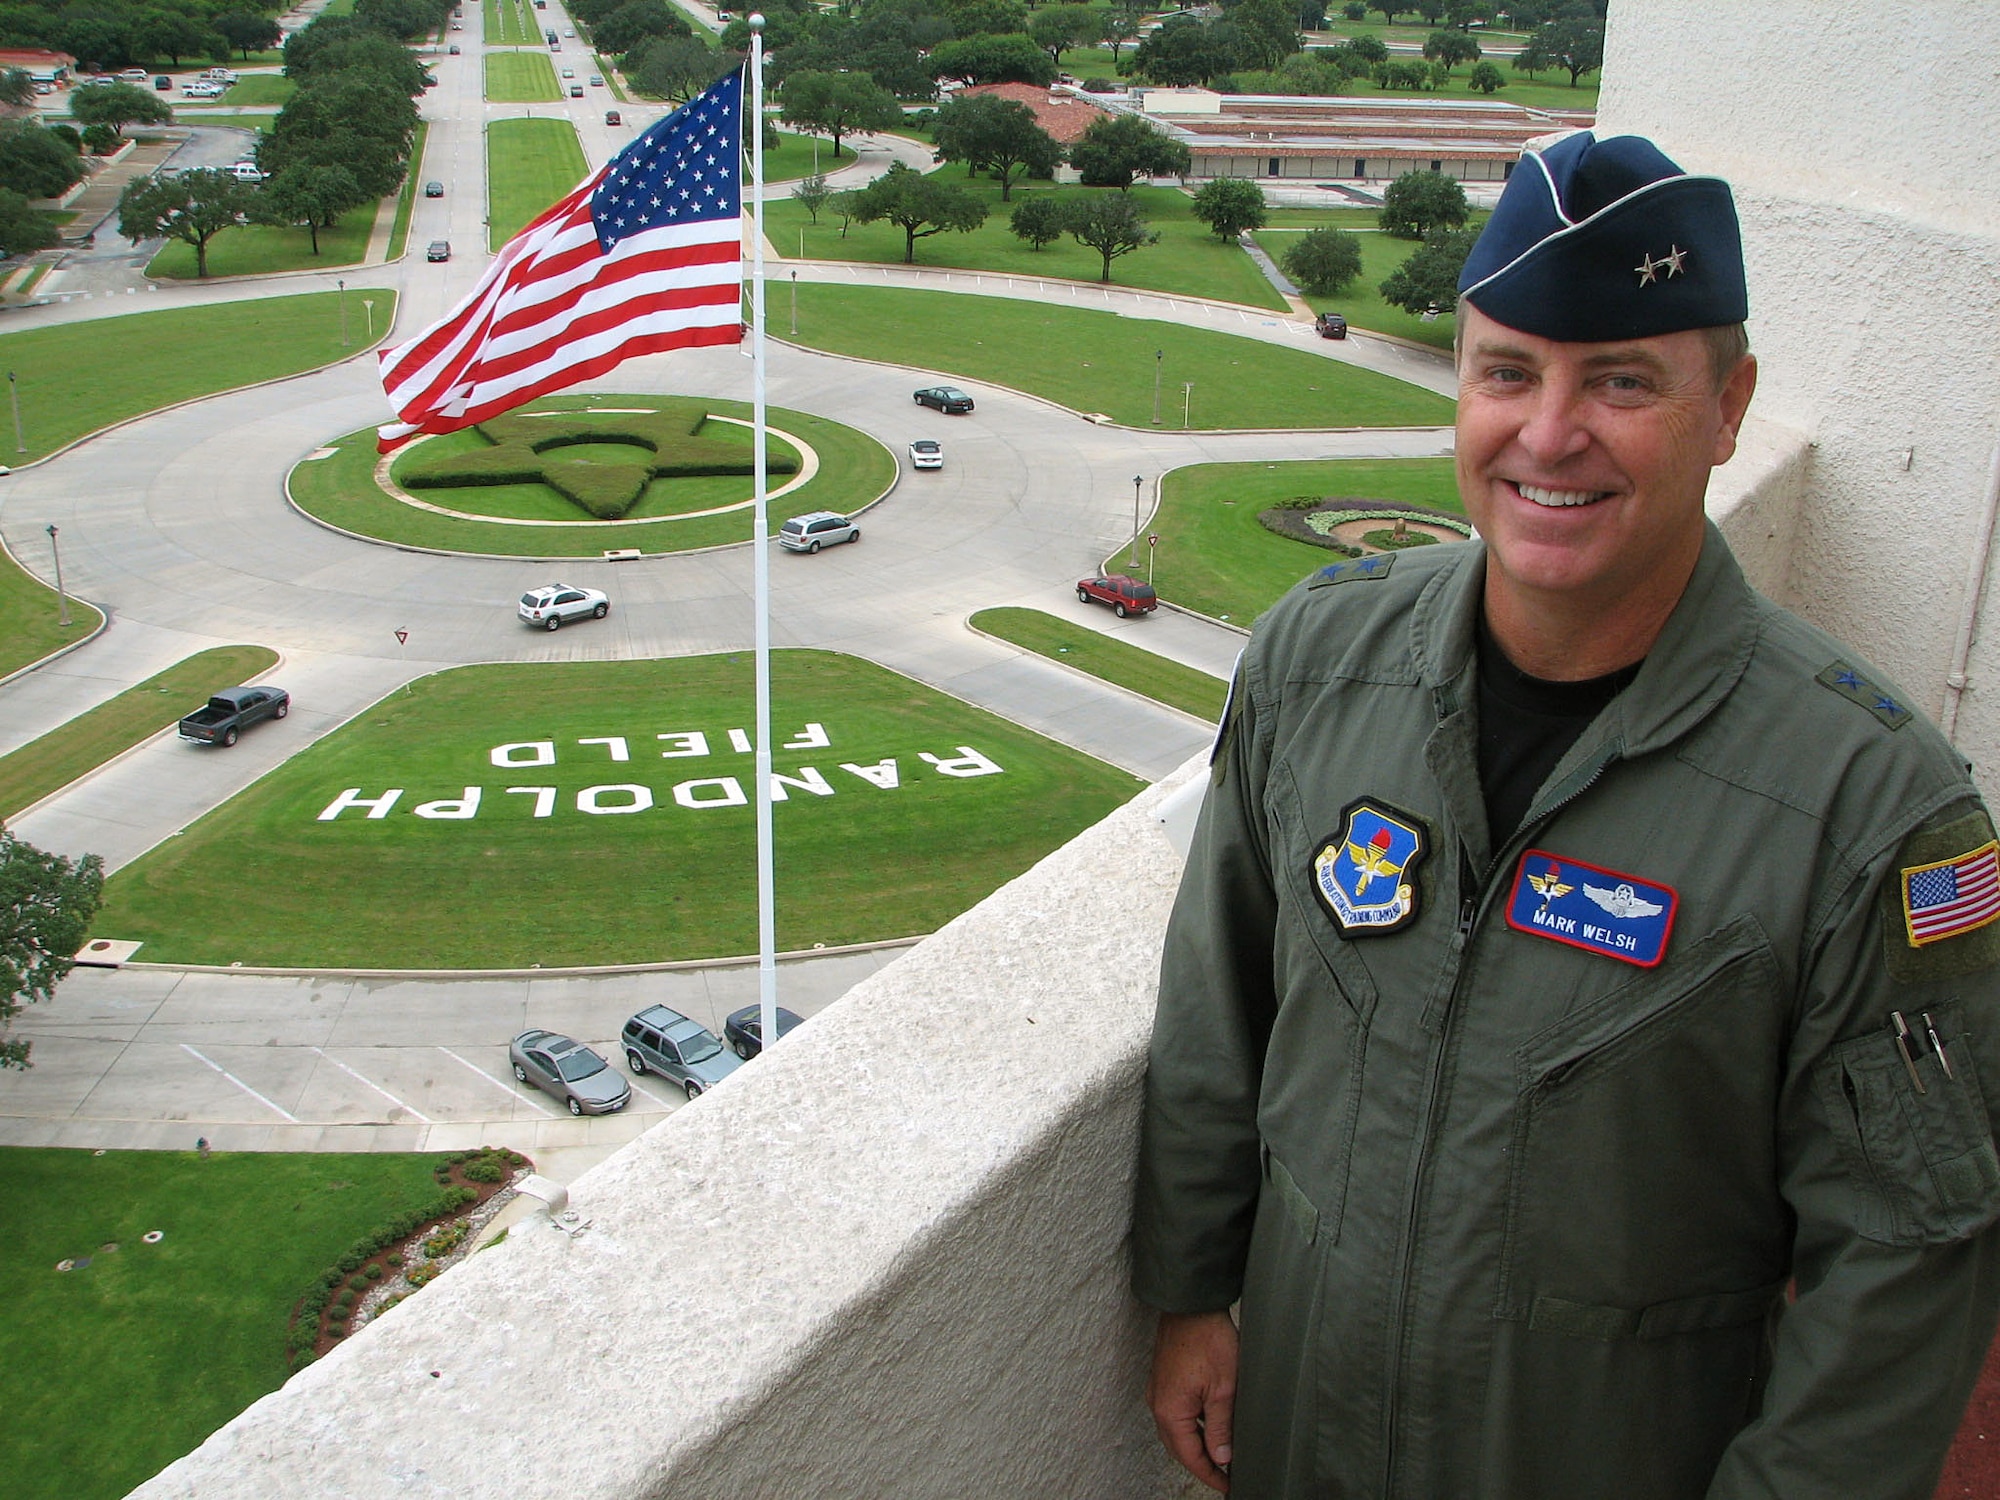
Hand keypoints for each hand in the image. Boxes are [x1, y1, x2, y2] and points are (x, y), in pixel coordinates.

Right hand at [1147, 1308, 1238, 1492]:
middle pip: (1179, 1448)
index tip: (1226, 1485)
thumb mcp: (1224, 1389)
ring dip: (1196, 1444)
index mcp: (1171, 1411)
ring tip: (1221, 1452)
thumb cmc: (1207, 1339)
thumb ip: (1221, 1427)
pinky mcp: (1163, 1380)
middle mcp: (1158, 1404)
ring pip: (1176, 1431)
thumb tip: (1220, 1457)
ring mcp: (1158, 1391)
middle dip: (1201, 1464)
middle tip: (1224, 1475)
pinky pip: (1174, 1414)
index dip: (1209, 1475)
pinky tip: (1209, 1424)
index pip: (1190, 1456)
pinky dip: (1191, 1426)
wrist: (1191, 1305)